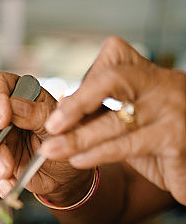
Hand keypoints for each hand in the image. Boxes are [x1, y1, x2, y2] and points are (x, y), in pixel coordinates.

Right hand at [0, 71, 94, 201]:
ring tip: (8, 176)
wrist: (69, 171)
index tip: (3, 119)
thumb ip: (38, 114)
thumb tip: (14, 107)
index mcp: (22, 94)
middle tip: (5, 158)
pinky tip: (8, 187)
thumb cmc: (69, 138)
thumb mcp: (60, 124)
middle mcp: (5, 114)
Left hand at [41, 36, 185, 203]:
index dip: (83, 84)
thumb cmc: (161, 136)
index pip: (113, 61)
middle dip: (77, 107)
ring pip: (117, 123)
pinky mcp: (176, 141)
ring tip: (54, 151)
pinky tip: (80, 161)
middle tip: (51, 130)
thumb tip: (61, 109)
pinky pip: (129, 147)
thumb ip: (101, 110)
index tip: (59, 110)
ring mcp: (172, 112)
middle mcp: (163, 86)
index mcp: (150, 75)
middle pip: (113, 82)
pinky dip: (99, 155)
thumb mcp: (132, 116)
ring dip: (79, 139)